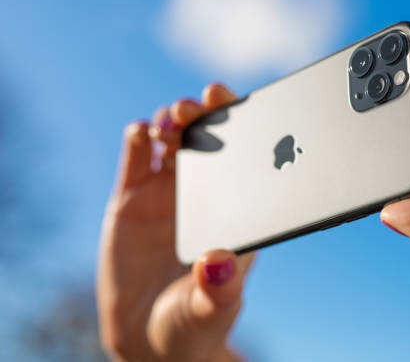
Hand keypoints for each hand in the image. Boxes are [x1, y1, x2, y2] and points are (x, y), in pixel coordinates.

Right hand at [97, 84, 253, 361]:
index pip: (246, 155)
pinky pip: (137, 155)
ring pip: (173, 137)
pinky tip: (142, 133)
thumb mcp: (212, 307)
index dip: (242, 125)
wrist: (148, 335)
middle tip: (200, 103)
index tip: (238, 105)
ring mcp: (167, 190)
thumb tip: (220, 261)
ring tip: (171, 122)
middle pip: (208, 136)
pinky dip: (139, 136)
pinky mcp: (132, 196)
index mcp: (236, 208)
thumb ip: (219, 287)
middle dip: (204, 112)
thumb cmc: (194, 321)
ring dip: (173, 119)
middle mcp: (205, 192)